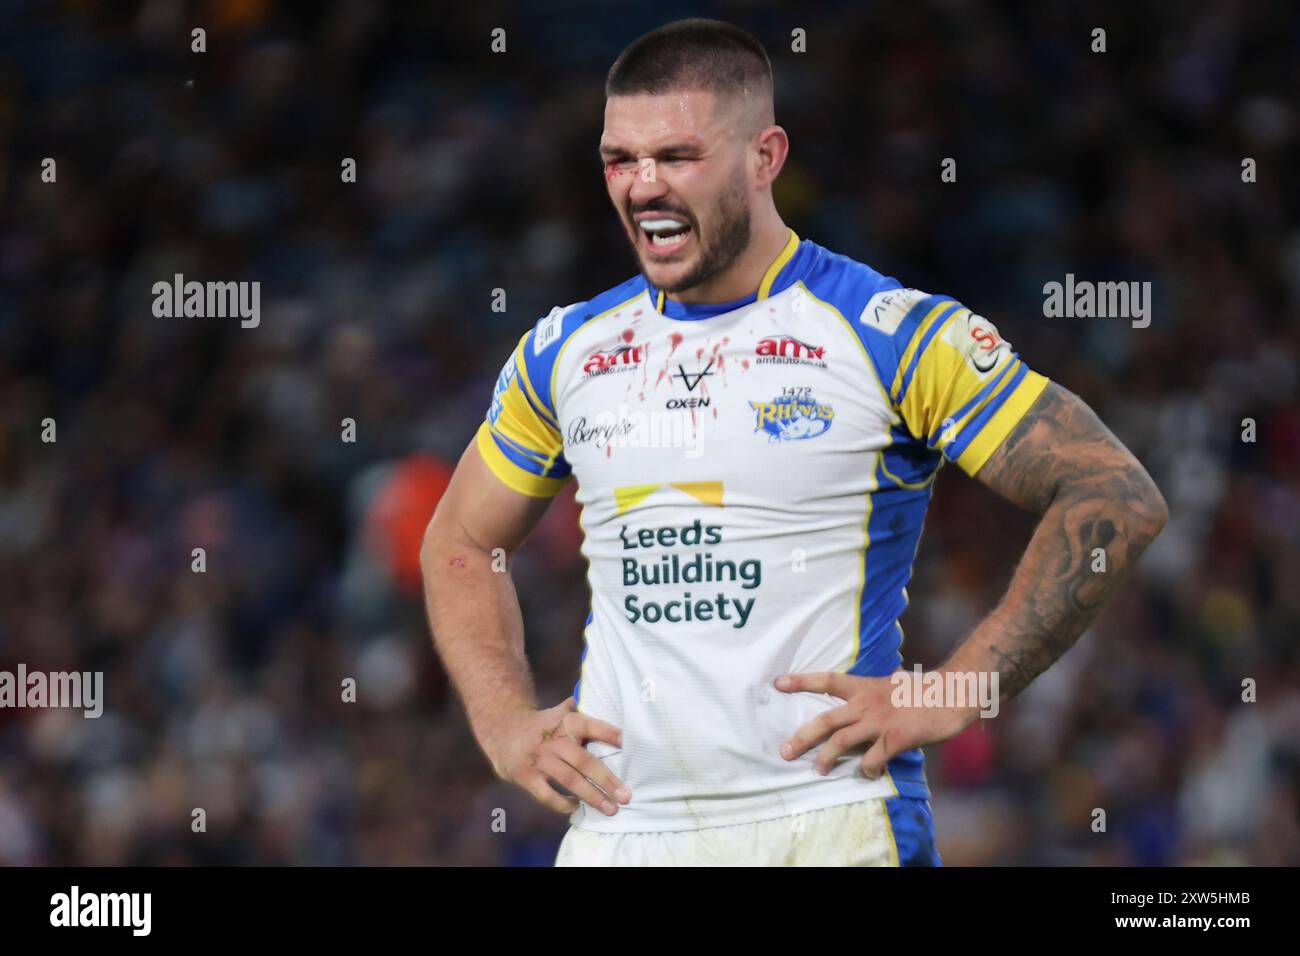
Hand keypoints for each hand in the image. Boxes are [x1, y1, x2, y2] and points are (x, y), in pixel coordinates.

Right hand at [486, 697, 630, 816]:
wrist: (502, 730)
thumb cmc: (542, 725)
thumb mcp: (559, 713)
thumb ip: (581, 710)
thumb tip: (604, 699)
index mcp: (566, 722)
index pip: (590, 726)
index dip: (608, 733)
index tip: (627, 742)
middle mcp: (554, 740)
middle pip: (584, 761)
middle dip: (606, 779)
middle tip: (626, 795)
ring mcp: (540, 760)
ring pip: (569, 780)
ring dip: (592, 796)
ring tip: (611, 809)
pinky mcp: (527, 777)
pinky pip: (547, 795)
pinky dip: (563, 803)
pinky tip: (577, 806)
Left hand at [775, 670, 981, 777]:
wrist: (953, 693)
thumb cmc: (923, 691)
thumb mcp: (892, 684)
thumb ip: (875, 692)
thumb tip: (868, 696)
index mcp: (864, 686)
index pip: (826, 680)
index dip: (801, 681)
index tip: (777, 683)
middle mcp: (867, 703)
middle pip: (826, 720)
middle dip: (802, 737)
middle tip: (784, 751)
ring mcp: (880, 721)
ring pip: (842, 741)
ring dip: (826, 758)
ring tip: (817, 770)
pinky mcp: (896, 739)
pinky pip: (873, 759)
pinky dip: (868, 769)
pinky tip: (869, 774)